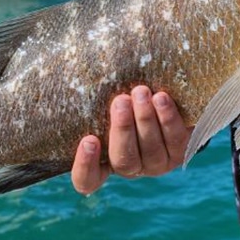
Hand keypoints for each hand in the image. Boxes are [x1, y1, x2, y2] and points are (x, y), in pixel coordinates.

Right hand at [70, 85, 192, 194]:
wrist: (173, 101)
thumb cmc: (129, 99)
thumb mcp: (110, 102)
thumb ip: (94, 97)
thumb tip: (57, 59)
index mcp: (106, 162)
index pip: (88, 179)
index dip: (85, 166)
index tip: (88, 140)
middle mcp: (132, 168)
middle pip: (124, 160)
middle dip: (123, 129)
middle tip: (120, 101)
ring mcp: (158, 163)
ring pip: (151, 150)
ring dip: (146, 120)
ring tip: (141, 92)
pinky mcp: (182, 151)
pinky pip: (176, 139)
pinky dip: (168, 118)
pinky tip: (161, 98)